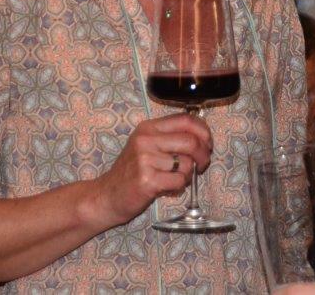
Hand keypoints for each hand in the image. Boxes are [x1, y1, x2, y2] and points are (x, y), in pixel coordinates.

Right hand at [84, 112, 211, 228]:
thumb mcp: (147, 146)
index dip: (204, 131)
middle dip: (204, 155)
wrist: (107, 195)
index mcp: (149, 127)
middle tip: (202, 165)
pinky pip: (179, 181)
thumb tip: (203, 137)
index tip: (207, 143)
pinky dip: (179, 186)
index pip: (186, 120)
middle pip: (191, 141)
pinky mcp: (147, 180)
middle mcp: (146, 139)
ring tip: (175, 178)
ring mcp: (145, 159)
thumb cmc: (132, 171)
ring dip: (188, 174)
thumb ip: (171, 137)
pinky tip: (167, 187)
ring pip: (187, 163)